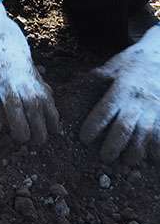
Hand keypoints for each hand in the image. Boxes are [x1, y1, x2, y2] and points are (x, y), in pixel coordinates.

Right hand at [0, 0, 60, 143]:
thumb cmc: (10, 48)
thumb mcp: (31, 67)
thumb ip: (38, 83)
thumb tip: (47, 96)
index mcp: (40, 89)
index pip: (53, 120)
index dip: (49, 129)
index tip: (43, 131)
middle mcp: (28, 94)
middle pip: (39, 131)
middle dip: (34, 138)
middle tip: (27, 137)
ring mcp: (9, 94)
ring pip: (20, 130)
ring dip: (17, 136)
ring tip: (12, 134)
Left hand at [80, 25, 159, 163]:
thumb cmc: (133, 62)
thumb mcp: (112, 67)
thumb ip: (95, 79)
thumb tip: (72, 84)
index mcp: (120, 90)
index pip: (104, 111)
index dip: (94, 126)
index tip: (84, 138)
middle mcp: (137, 102)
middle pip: (124, 128)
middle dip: (114, 145)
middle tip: (105, 157)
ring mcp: (154, 109)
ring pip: (144, 135)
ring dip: (135, 150)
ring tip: (126, 161)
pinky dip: (157, 148)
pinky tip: (152, 158)